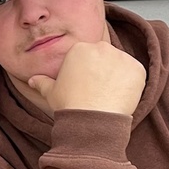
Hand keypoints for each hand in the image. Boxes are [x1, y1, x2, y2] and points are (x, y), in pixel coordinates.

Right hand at [28, 41, 144, 115]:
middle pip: (104, 56)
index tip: (86, 84)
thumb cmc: (70, 105)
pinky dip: (131, 83)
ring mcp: (121, 57)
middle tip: (98, 89)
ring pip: (120, 64)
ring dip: (117, 76)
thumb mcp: (51, 92)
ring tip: (109, 94)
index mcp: (79, 49)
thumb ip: (42, 82)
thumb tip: (32, 80)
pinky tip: (120, 96)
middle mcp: (101, 48)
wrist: (91, 120)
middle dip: (103, 69)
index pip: (87, 55)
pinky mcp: (137, 69)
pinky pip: (135, 73)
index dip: (87, 70)